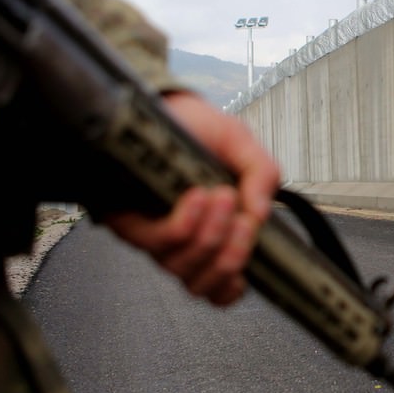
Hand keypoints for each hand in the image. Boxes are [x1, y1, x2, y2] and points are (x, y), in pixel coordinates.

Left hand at [105, 91, 280, 305]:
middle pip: (206, 285)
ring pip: (183, 268)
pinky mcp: (130, 222)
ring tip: (219, 196)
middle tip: (242, 218)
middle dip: (232, 256)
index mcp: (214, 234)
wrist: (163, 105)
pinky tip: (195, 197)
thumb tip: (260, 213)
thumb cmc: (201, 130)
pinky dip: (184, 224)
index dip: (235, 285)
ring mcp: (157, 235)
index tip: (253, 249)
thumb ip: (262, 174)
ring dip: (209, 237)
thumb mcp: (242, 145)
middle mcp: (183, 243)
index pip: (222, 287)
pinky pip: (158, 242)